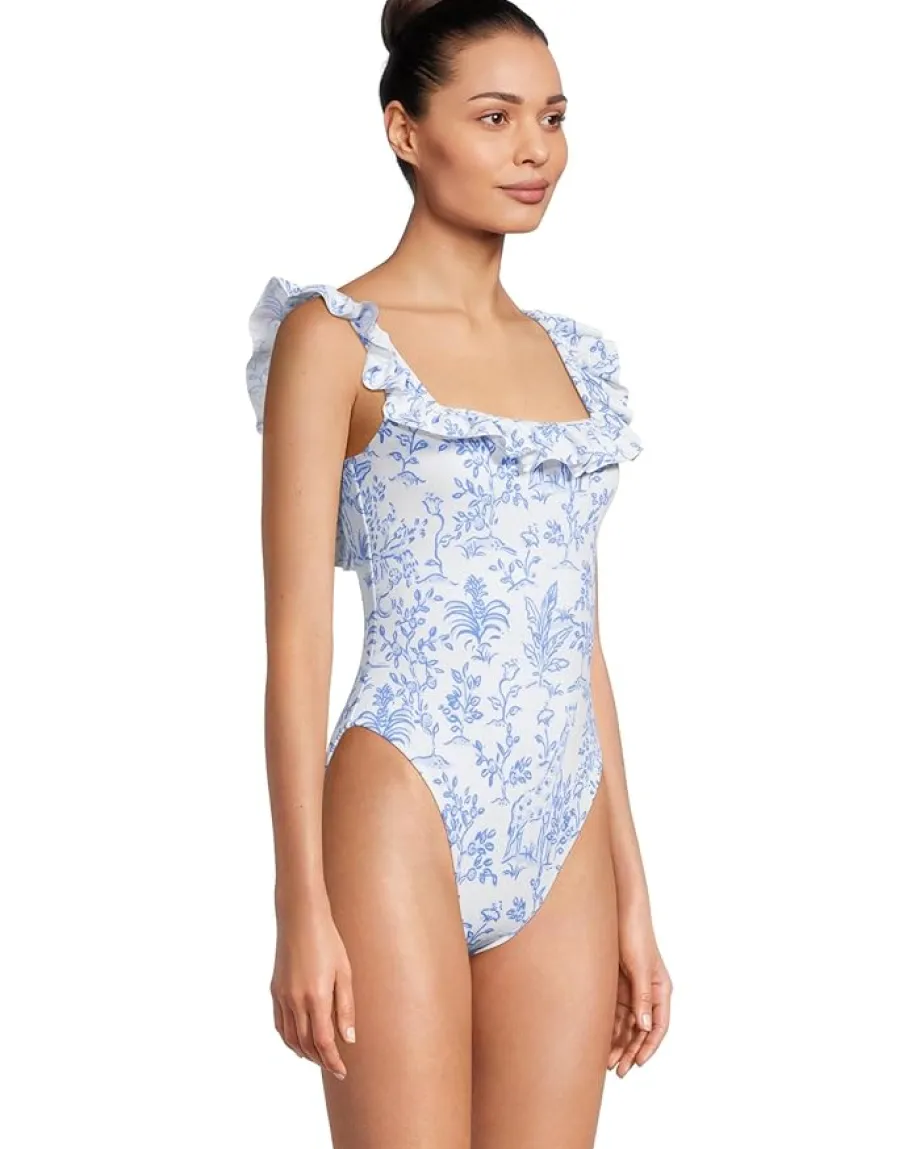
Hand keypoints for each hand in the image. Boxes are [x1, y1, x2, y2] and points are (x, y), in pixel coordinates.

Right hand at [270, 902, 356, 1080]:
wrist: (301, 918)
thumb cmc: (328, 941)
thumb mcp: (344, 973)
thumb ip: (345, 1008)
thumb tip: (348, 1039)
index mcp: (316, 997)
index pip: (323, 1042)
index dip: (332, 1061)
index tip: (342, 1071)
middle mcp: (296, 1001)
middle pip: (306, 1044)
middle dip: (320, 1059)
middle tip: (334, 1066)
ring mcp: (282, 996)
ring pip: (290, 1038)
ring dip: (304, 1052)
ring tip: (318, 1057)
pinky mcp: (274, 990)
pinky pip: (280, 1024)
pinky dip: (289, 1038)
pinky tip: (299, 1041)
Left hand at [607, 904, 672, 1076]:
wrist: (619, 909)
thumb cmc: (634, 934)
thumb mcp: (640, 966)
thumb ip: (643, 996)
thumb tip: (644, 1026)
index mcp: (660, 989)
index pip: (658, 1026)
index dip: (649, 1047)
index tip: (637, 1063)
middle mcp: (648, 992)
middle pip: (641, 1029)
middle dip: (630, 1050)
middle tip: (617, 1070)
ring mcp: (632, 989)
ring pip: (626, 1024)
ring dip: (618, 1042)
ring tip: (605, 1061)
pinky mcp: (617, 984)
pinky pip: (614, 1012)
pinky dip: (609, 1027)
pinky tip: (598, 1039)